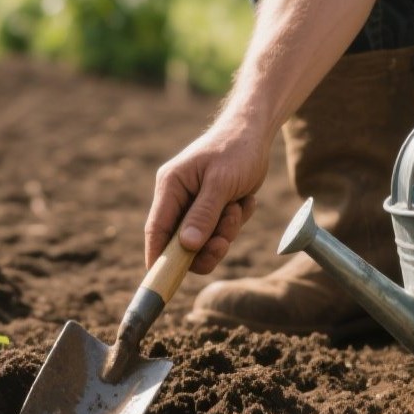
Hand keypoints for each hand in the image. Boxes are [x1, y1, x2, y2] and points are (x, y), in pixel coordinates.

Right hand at [144, 119, 268, 274]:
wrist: (256, 132)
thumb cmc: (236, 150)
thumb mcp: (221, 183)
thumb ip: (203, 214)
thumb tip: (187, 246)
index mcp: (170, 187)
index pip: (157, 230)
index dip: (157, 258)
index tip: (161, 280)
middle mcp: (178, 198)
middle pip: (182, 242)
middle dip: (207, 245)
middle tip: (225, 240)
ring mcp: (195, 204)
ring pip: (204, 240)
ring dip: (225, 232)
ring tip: (238, 207)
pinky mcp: (212, 208)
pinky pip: (220, 231)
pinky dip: (235, 223)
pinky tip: (244, 200)